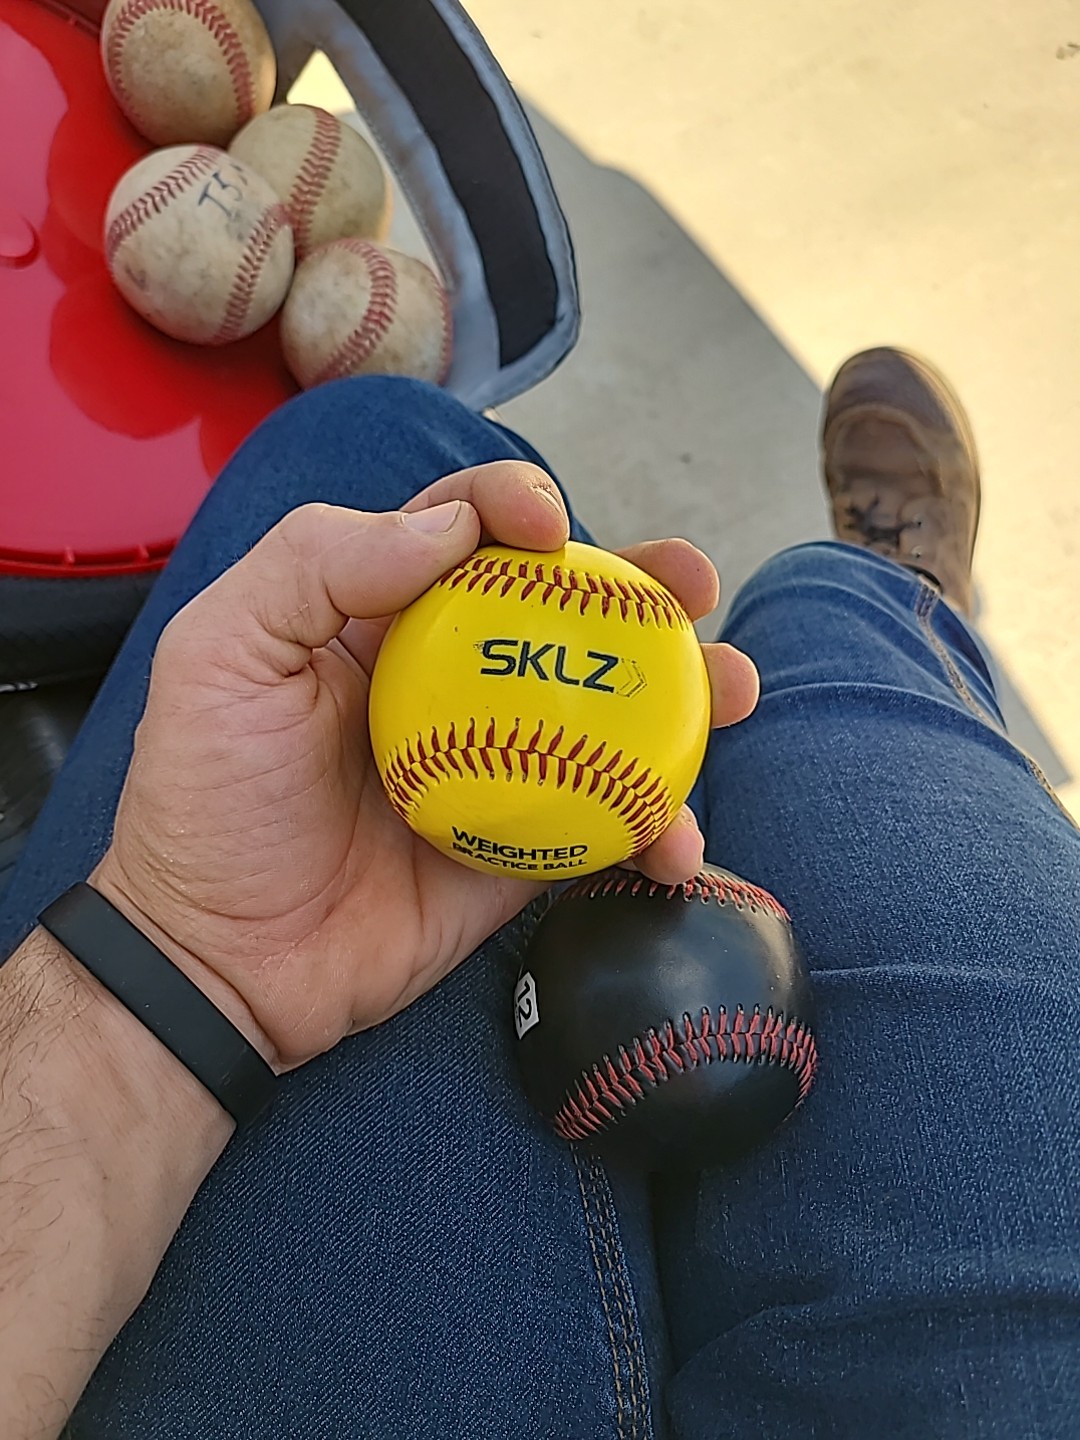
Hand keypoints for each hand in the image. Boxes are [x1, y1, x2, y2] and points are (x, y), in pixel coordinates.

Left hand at [95, 464, 758, 1069]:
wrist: (218, 961)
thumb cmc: (206, 799)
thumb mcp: (222, 652)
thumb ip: (318, 563)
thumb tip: (450, 528)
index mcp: (382, 619)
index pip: (466, 535)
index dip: (517, 508)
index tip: (545, 528)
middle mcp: (454, 683)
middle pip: (566, 616)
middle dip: (642, 588)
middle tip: (692, 583)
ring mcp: (499, 767)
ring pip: (610, 714)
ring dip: (684, 698)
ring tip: (732, 690)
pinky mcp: (525, 852)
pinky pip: (608, 826)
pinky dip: (656, 827)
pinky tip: (676, 839)